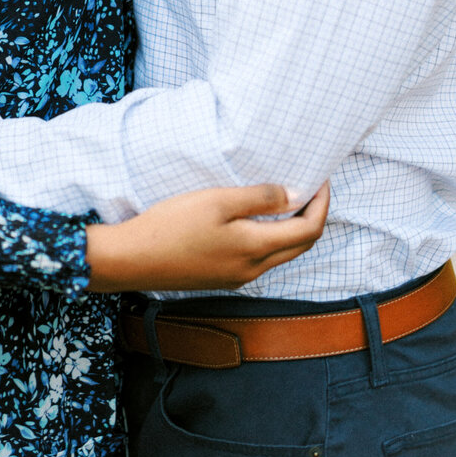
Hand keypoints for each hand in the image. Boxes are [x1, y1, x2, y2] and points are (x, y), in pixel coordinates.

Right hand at [85, 182, 329, 292]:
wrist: (133, 260)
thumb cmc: (172, 225)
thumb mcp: (217, 201)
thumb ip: (259, 198)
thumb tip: (295, 194)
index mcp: (255, 249)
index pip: (308, 230)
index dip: (322, 204)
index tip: (322, 178)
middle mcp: (253, 269)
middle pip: (301, 246)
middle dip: (313, 216)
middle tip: (312, 186)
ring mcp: (238, 277)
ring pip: (281, 253)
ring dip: (293, 228)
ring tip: (288, 197)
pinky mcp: (223, 277)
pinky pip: (261, 258)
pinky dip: (272, 237)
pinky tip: (257, 218)